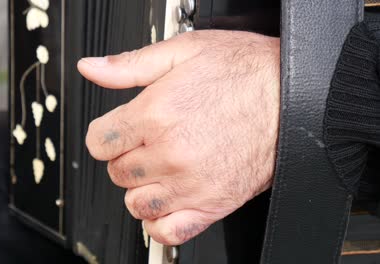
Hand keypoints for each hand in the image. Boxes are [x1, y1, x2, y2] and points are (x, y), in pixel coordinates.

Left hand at [78, 30, 279, 244]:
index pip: (100, 142)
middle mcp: (171, 153)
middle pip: (117, 172)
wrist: (293, 97)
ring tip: (158, 170)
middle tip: (146, 144)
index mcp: (156, 114)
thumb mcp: (184, 51)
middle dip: (125, 157)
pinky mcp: (214, 203)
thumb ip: (130, 65)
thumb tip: (91, 68)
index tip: (118, 132)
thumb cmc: (245, 73)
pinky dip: (160, 223)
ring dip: (140, 188)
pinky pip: (169, 231)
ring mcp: (192, 183)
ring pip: (136, 203)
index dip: (105, 135)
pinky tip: (168, 202)